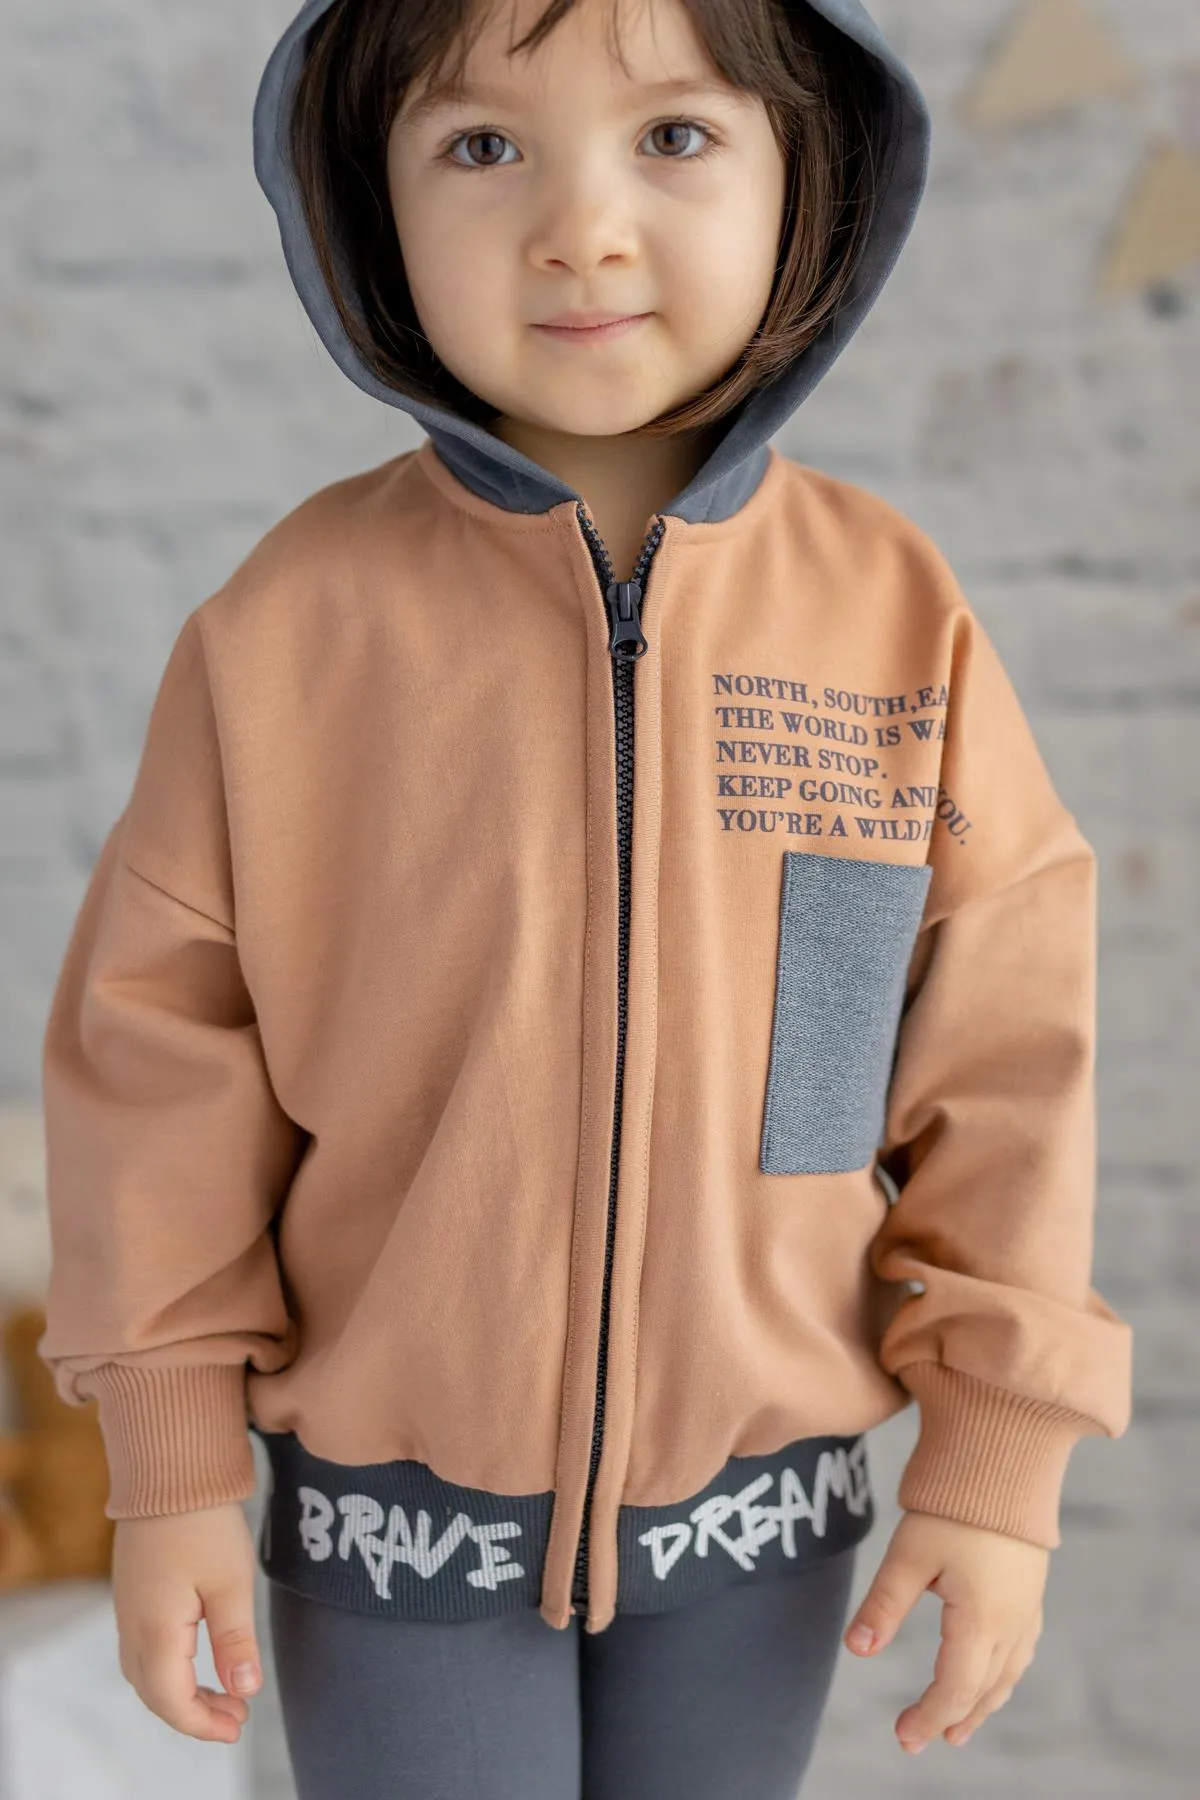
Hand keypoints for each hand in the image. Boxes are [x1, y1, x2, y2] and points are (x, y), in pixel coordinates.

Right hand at [111, 1501, 263, 1743]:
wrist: (168, 1467)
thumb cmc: (204, 1521)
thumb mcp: (231, 1582)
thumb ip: (235, 1641)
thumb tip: (244, 1691)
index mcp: (154, 1631)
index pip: (172, 1700)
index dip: (203, 1723)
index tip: (237, 1727)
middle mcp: (131, 1625)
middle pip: (154, 1693)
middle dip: (194, 1713)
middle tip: (235, 1717)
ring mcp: (126, 1608)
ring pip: (144, 1673)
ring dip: (179, 1692)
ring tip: (222, 1694)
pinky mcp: (131, 1591)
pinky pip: (141, 1648)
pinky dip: (167, 1668)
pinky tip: (196, 1659)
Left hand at [842, 1509, 1047, 1753]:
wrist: (1005, 1461)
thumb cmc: (953, 1505)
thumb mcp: (908, 1555)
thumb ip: (884, 1605)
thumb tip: (857, 1651)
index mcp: (981, 1622)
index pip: (953, 1689)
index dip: (927, 1717)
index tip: (902, 1736)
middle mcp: (1012, 1624)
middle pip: (983, 1689)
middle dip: (951, 1718)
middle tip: (920, 1740)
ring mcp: (1027, 1609)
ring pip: (1006, 1675)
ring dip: (981, 1704)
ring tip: (958, 1727)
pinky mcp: (1031, 1591)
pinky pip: (1020, 1652)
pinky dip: (1001, 1677)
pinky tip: (991, 1676)